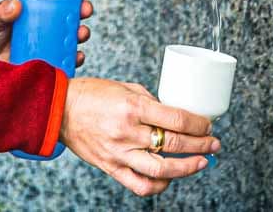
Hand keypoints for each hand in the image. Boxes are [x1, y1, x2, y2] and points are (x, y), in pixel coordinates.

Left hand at [0, 0, 93, 64]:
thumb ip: (0, 13)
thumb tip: (15, 4)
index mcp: (34, 10)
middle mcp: (44, 26)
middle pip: (71, 15)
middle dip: (83, 10)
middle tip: (84, 9)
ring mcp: (47, 45)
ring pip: (72, 37)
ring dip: (81, 33)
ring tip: (80, 33)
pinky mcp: (46, 65)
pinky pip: (66, 62)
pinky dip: (75, 59)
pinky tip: (76, 57)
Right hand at [59, 78, 219, 196]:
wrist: (58, 110)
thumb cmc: (91, 94)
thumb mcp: (124, 87)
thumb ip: (150, 101)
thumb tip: (173, 113)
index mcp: (132, 107)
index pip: (176, 118)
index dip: (198, 124)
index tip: (208, 124)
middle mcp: (127, 132)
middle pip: (174, 144)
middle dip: (201, 144)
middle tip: (214, 142)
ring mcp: (119, 153)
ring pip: (162, 169)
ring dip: (188, 167)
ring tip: (202, 162)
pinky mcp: (111, 167)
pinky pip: (140, 185)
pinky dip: (160, 185)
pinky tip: (171, 177)